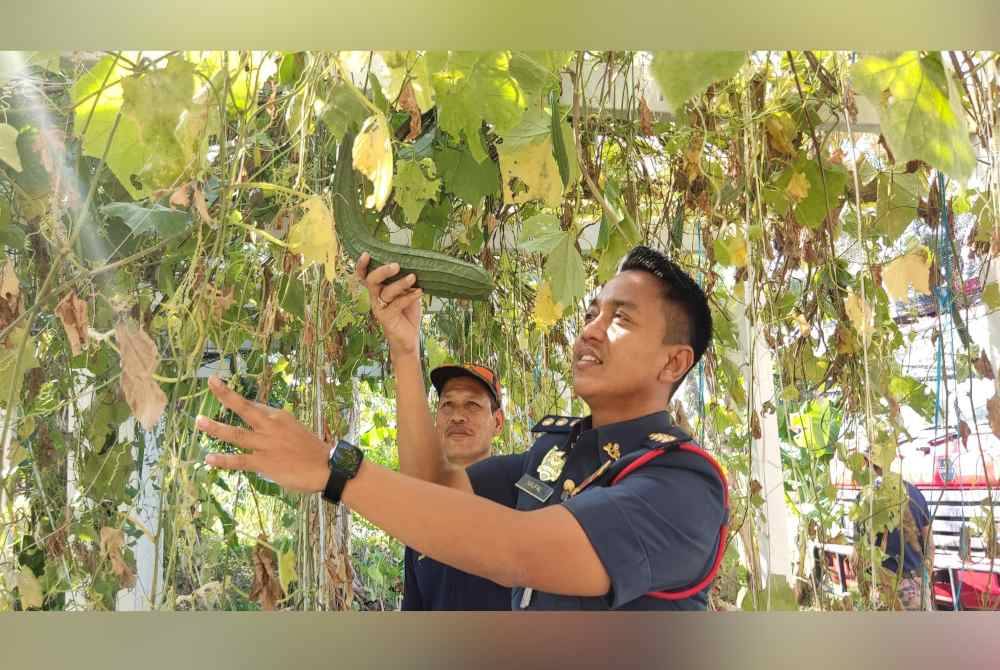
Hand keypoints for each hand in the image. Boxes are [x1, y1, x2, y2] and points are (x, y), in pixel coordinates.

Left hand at [196, 376, 330, 492]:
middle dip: (226, 395)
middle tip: (211, 383)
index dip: (237, 399)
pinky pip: (239, 460)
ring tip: (199, 422)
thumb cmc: (313, 450)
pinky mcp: (264, 462)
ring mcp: (266, 444)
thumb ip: (276, 427)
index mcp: (279, 416)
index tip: (222, 389)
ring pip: (235, 434)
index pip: (254, 405)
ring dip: (216, 428)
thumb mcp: (295, 430)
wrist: (327, 467)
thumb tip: (261, 429)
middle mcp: (271, 426)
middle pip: (244, 408)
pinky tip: (209, 458)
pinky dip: (223, 459)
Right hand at [356, 252, 422, 356]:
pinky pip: (396, 304)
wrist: (409, 340)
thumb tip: (415, 265)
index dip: (362, 265)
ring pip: (386, 292)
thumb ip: (406, 282)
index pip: (365, 276)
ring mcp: (380, 309)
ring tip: (413, 277)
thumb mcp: (407, 294)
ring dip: (400, 283)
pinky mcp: (386, 319)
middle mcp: (375, 298)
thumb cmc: (407, 315)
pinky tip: (419, 292)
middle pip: (371, 281)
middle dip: (382, 271)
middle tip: (396, 265)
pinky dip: (409, 297)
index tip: (366, 254)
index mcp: (378, 290)